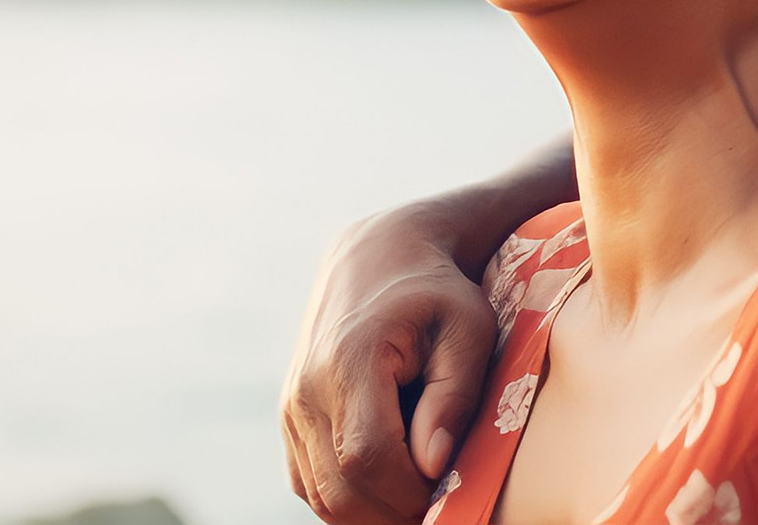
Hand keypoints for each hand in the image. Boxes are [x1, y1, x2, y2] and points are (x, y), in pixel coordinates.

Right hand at [281, 202, 498, 523]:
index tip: (451, 492)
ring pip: (321, 497)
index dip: (409, 492)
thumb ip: (453, 394)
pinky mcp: (289, 424)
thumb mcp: (468, 326)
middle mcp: (305, 390)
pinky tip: (391, 483)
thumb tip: (433, 464)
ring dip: (371, 511)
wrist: (377, 259)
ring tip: (420, 493)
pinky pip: (311, 486)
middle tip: (441, 502)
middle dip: (393, 512)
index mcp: (349, 360)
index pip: (367, 457)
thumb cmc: (436, 292)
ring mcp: (289, 410)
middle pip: (339, 490)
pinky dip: (350, 499)